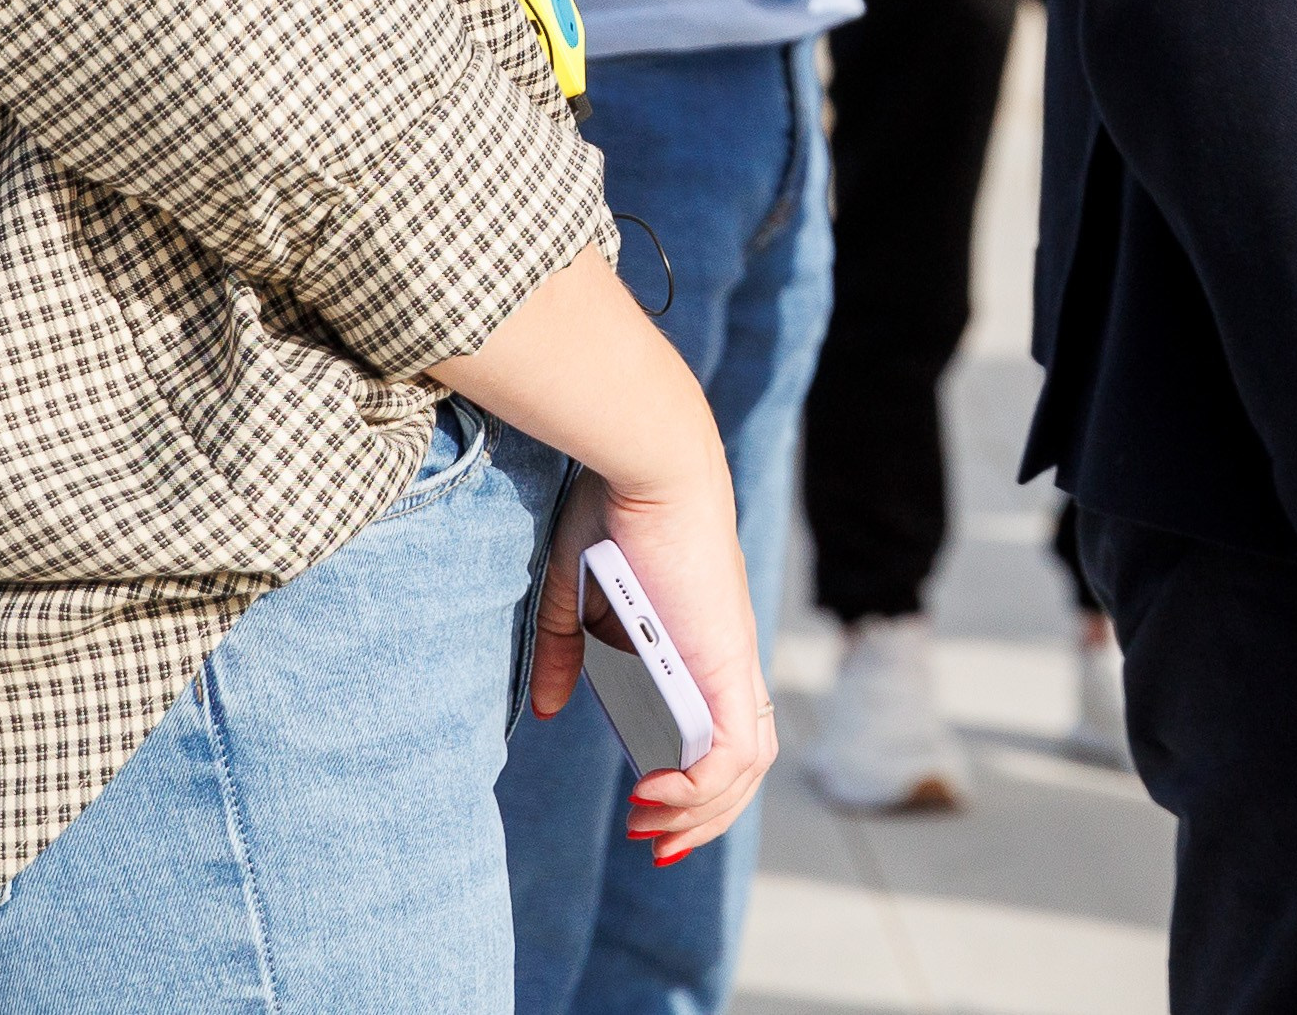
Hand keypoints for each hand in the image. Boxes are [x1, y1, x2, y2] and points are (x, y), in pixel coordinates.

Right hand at [531, 468, 775, 865]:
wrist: (646, 457)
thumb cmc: (612, 507)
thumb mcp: (578, 591)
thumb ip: (567, 649)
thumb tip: (551, 710)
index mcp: (700, 642)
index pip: (721, 729)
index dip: (695, 780)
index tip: (647, 808)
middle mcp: (726, 659)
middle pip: (741, 763)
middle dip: (699, 817)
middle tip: (649, 840)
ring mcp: (731, 662)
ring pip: (745, 767)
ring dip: (700, 812)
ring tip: (648, 825)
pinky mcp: (727, 662)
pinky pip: (732, 753)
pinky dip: (700, 788)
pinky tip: (655, 793)